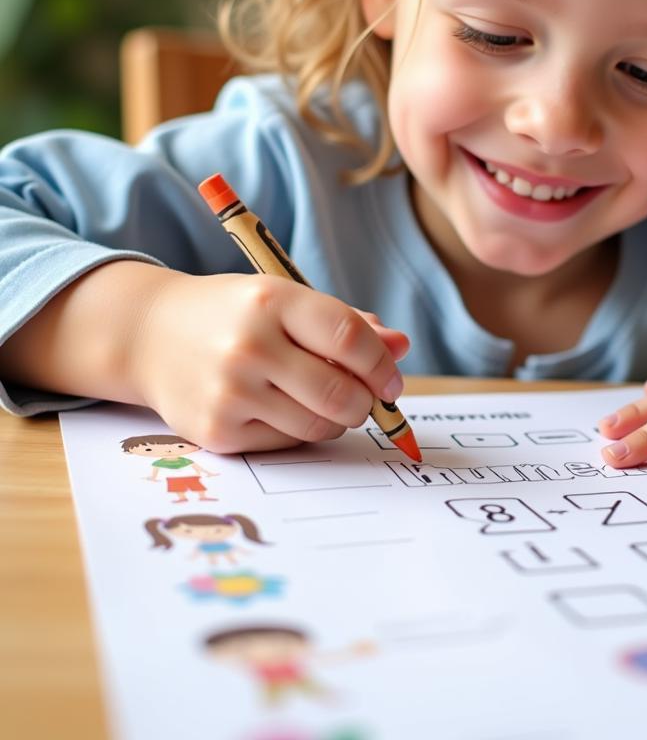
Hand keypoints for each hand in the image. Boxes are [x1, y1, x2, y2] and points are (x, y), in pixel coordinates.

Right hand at [127, 271, 408, 452]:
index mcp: (273, 300)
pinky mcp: (216, 430)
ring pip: (319, 425)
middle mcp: (249, 345)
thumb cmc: (234, 314)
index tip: (392, 380)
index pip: (349, 338)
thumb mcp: (286, 300)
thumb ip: (346, 324)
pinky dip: (299, 432)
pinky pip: (286, 443)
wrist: (149, 334)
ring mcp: (229, 391)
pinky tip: (283, 409)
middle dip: (366, 402)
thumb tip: (401, 348)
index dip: (382, 364)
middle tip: (366, 399)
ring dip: (336, 419)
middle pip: (340, 392)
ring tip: (322, 400)